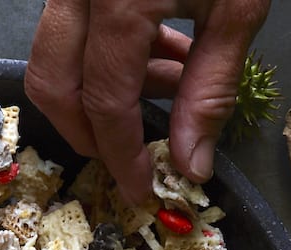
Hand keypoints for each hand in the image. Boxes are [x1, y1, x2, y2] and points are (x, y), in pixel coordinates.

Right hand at [26, 0, 270, 205]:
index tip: (143, 191)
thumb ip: (210, 90)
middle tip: (133, 155)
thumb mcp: (238, 3)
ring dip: (98, 98)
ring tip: (163, 94)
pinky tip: (158, 58)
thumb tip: (190, 165)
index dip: (123, 157)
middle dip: (90, 134)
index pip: (106, 103)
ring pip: (52, 60)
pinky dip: (106, 60)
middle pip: (54, 85)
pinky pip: (70, 30)